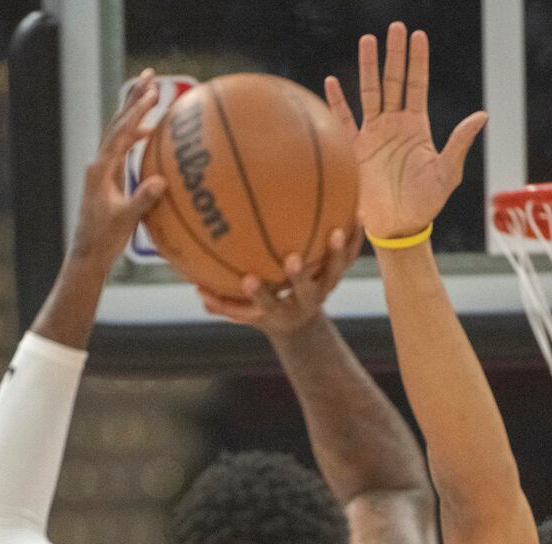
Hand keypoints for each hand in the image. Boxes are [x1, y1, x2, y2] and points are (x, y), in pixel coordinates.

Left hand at [65, 69, 167, 267]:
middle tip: (149, 76)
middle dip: (134, 98)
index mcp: (100, 169)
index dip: (137, 111)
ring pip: (119, 132)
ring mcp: (102, 168)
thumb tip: (161, 180)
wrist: (88, 252)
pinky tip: (150, 132)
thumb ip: (142, 199)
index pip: (121, 133)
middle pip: (118, 123)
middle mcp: (99, 163)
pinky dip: (136, 134)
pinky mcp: (107, 176)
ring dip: (135, 112)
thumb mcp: (125, 219)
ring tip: (151, 94)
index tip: (152, 93)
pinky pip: (123, 147)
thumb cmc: (105, 238)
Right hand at [199, 226, 363, 336]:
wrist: (299, 324)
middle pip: (305, 291)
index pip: (267, 304)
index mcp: (280, 312)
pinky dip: (355, 236)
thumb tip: (195, 289)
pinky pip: (351, 256)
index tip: (248, 279)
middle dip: (298, 276)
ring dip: (337, 253)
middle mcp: (305, 302)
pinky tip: (357, 211)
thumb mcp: (243, 313)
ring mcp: (325, 288)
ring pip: (334, 273)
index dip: (259, 294)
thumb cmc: (264, 311)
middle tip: (292, 258)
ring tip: (338, 230)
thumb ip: (221, 304)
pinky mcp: (338, 274)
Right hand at [325, 23, 486, 241]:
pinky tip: (331, 80)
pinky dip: (337, 101)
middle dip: (394, 53)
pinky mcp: (354, 150)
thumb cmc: (425, 203)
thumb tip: (481, 116)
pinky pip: (343, 120)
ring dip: (368, 66)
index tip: (418, 35)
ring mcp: (373, 135)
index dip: (417, 60)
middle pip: (393, 80)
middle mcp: (394, 124)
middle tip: (395, 27)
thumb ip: (459, 143)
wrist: (398, 228)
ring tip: (368, 40)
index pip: (417, 85)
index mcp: (417, 126)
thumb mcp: (446, 173)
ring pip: (369, 92)